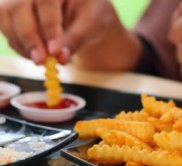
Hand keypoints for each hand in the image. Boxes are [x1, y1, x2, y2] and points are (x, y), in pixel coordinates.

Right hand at [0, 0, 123, 64]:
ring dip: (21, 43)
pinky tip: (35, 54)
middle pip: (18, 7)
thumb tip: (60, 58)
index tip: (54, 50)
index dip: (48, 26)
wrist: (83, 11)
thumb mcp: (91, 24)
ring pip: (5, 16)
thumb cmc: (89, 13)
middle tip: (41, 61)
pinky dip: (18, 44)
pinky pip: (5, 25)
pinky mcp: (10, 8)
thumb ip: (76, 39)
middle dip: (29, 38)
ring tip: (41, 60)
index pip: (46, 1)